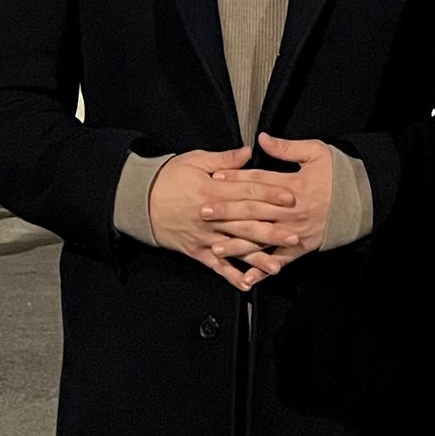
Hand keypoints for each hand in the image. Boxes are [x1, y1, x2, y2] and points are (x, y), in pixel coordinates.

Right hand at [149, 148, 300, 290]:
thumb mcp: (195, 160)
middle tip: (295, 235)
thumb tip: (249, 151)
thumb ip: (224, 158)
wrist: (139, 201)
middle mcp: (211, 217)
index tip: (291, 198)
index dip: (271, 195)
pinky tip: (247, 284)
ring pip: (235, 248)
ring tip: (278, 265)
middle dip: (273, 230)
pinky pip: (216, 267)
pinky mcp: (196, 251)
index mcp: (213, 192)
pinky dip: (231, 276)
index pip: (248, 193)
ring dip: (258, 258)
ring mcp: (204, 237)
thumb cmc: (169, 178)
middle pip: (247, 224)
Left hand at [203, 133, 333, 286]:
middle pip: (254, 211)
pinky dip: (263, 269)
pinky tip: (247, 276)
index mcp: (293, 185)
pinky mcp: (302, 247)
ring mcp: (296, 231)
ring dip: (238, 244)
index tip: (214, 178)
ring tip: (216, 246)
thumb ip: (287, 148)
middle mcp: (291, 211)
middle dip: (227, 212)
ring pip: (262, 239)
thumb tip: (262, 138)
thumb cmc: (339, 174)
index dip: (235, 179)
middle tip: (203, 212)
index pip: (258, 181)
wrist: (363, 200)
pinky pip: (280, 260)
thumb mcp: (316, 152)